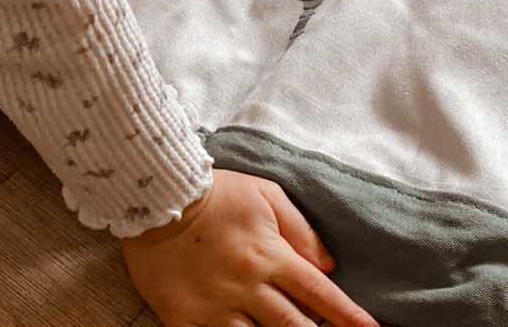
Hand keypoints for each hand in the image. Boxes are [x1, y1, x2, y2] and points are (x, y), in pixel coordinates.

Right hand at [120, 170, 377, 326]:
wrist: (159, 195)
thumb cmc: (218, 193)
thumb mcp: (267, 195)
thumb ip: (301, 230)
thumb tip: (330, 264)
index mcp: (271, 255)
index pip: (320, 293)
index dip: (349, 318)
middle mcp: (248, 286)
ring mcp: (216, 308)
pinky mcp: (185, 321)